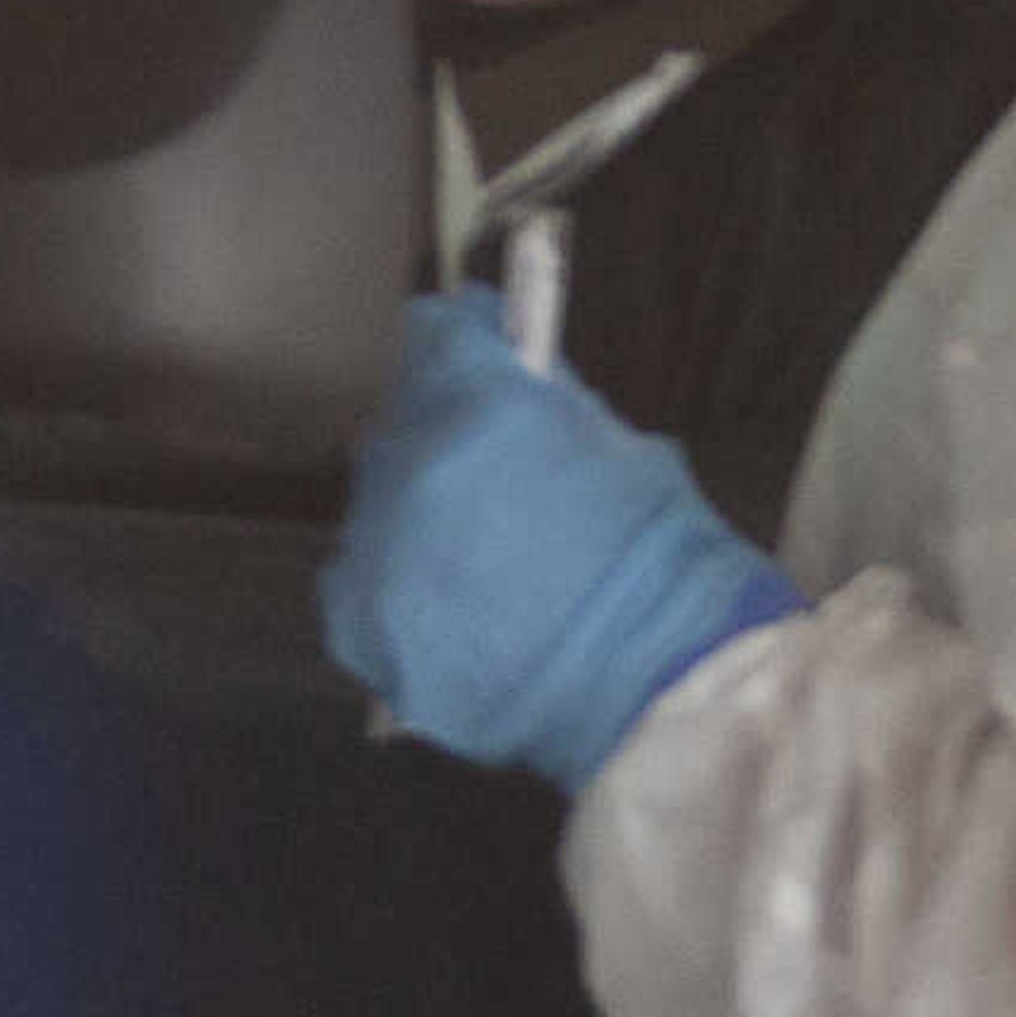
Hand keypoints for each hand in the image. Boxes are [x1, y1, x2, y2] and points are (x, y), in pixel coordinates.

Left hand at [320, 292, 801, 790]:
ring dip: (418, 520)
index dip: (465, 346)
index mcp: (474, 401)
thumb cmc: (658, 554)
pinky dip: (396, 594)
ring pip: (378, 507)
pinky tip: (454, 618)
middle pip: (402, 424)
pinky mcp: (357, 626)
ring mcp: (372, 549)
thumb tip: (510, 365)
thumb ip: (544, 398)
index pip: (434, 333)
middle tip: (496, 484)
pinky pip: (357, 586)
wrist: (654, 683)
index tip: (486, 362)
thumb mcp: (618, 440)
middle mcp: (405, 464)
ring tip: (483, 568)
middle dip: (443, 438)